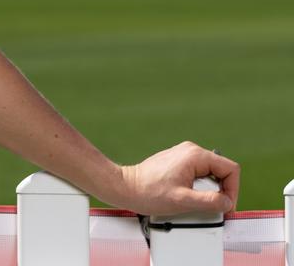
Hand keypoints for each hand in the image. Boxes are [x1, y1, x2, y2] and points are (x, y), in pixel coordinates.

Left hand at [115, 141, 238, 214]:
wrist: (125, 188)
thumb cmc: (148, 192)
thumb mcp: (183, 201)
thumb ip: (209, 201)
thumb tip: (226, 202)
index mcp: (195, 155)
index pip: (230, 169)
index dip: (233, 190)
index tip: (225, 205)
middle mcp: (190, 151)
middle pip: (221, 171)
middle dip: (221, 191)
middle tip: (212, 206)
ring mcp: (183, 156)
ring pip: (210, 174)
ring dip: (209, 190)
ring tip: (195, 202)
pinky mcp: (177, 163)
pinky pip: (198, 174)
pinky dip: (198, 187)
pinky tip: (188, 197)